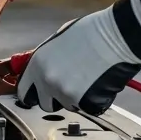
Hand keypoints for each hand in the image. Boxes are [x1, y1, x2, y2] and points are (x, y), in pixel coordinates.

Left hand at [15, 0, 140, 114]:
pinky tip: (98, 82)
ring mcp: (66, 93)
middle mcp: (48, 81)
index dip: (32, 92)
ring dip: (74, 97)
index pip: (24, 91)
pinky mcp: (86, 102)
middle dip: (54, 98)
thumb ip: (45, 59)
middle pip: (45, 103)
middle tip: (68, 85)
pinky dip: (92, 100)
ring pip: (67, 105)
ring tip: (87, 78)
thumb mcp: (57, 41)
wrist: (116, 36)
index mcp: (38, 64)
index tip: (37, 93)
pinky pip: (86, 107)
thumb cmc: (91, 32)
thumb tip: (38, 69)